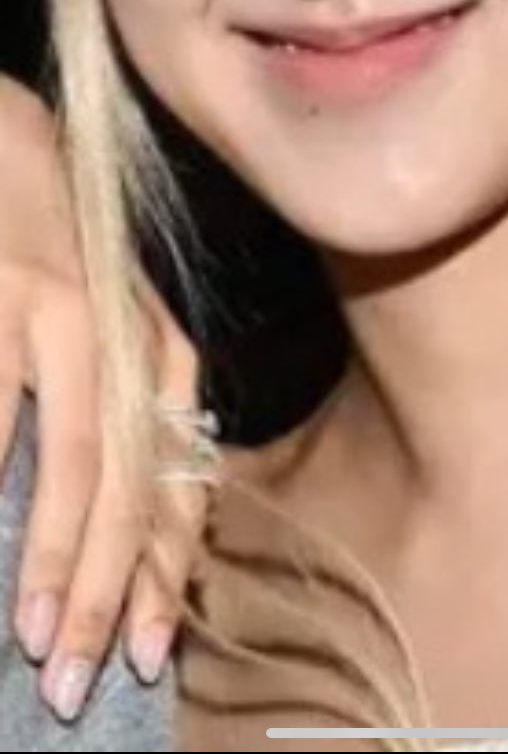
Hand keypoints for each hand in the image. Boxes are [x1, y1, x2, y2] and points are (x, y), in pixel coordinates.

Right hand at [0, 76, 207, 717]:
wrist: (3, 139)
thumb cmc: (52, 247)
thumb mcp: (104, 324)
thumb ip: (119, 413)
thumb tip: (120, 538)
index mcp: (156, 346)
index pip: (177, 472)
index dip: (164, 568)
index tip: (152, 652)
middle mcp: (126, 330)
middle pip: (133, 480)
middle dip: (110, 590)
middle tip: (82, 680)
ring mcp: (60, 310)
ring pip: (72, 455)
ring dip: (55, 554)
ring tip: (35, 635)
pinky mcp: (2, 296)